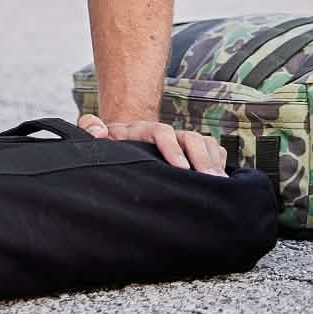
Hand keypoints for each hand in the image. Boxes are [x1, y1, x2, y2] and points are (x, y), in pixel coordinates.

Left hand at [78, 114, 227, 174]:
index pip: (162, 132)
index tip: (180, 168)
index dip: (172, 147)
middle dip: (202, 159)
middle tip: (210, 180)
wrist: (124, 139)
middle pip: (191, 138)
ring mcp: (181, 140)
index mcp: (143, 131)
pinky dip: (219, 163)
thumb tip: (97, 129)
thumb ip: (91, 128)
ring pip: (204, 143)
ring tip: (220, 185)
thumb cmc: (111, 144)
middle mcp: (166, 133)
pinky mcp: (193, 149)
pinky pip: (213, 150)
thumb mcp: (98, 137)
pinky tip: (221, 182)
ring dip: (213, 162)